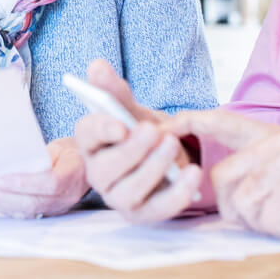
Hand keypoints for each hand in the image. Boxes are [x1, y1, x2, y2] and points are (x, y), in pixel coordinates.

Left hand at [0, 138, 88, 217]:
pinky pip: (24, 213)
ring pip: (25, 211)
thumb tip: (11, 157)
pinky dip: (4, 207)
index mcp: (71, 176)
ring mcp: (57, 208)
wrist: (86, 167)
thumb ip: (40, 154)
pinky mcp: (48, 212)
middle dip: (0, 197)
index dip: (23, 183)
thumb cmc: (70, 153)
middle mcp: (65, 197)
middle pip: (31, 203)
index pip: (48, 184)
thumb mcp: (59, 146)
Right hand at [74, 59, 201, 222]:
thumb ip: (115, 91)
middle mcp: (99, 173)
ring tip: (173, 145)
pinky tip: (193, 174)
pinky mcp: (144, 214)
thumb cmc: (142, 131)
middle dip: (130, 151)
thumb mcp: (132, 110)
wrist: (167, 156)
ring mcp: (119, 197)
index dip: (101, 129)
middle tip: (154, 132)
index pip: (86, 135)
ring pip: (129, 191)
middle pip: (105, 168)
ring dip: (152, 169)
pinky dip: (177, 194)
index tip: (120, 124)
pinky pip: (158, 209)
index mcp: (91, 143)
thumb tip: (97, 65)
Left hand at [165, 110, 279, 239]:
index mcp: (266, 134)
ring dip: (263, 222)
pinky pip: (269, 217)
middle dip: (238, 210)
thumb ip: (250, 166)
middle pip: (221, 180)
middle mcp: (274, 141)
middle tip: (268, 215)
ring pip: (244, 203)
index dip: (187, 121)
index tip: (162, 126)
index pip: (219, 120)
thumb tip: (205, 184)